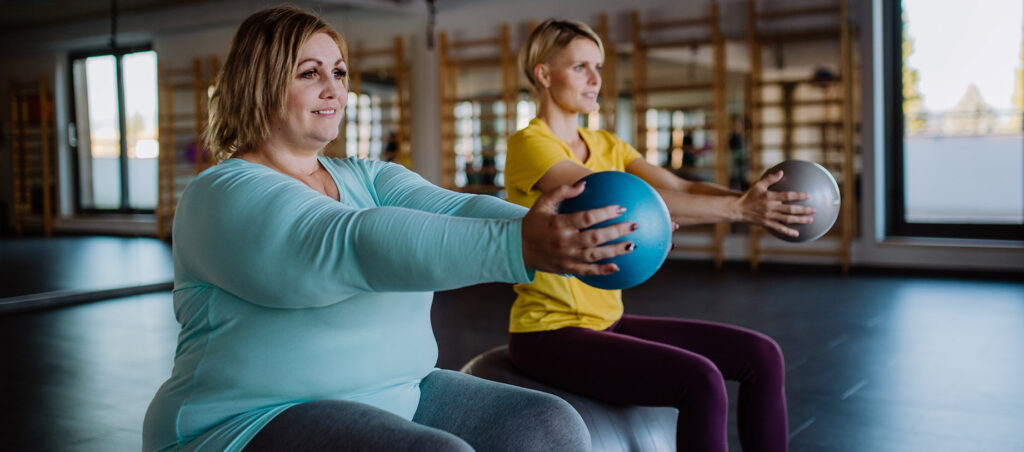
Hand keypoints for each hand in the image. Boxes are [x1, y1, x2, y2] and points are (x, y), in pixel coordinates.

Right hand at [521, 181, 635, 274]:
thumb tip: (584, 185)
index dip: (605, 213)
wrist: (518, 248)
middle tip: (634, 225)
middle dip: (617, 231)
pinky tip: (617, 267)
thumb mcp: (542, 203)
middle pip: (595, 237)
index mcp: (559, 224)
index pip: (586, 218)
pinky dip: (602, 270)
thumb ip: (562, 192)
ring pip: (595, 255)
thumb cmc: (534, 222)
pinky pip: (587, 271)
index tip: (621, 208)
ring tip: (632, 245)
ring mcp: (566, 257)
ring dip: (615, 251)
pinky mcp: (567, 269)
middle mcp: (564, 242)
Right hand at [737, 170, 814, 237]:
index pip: (787, 196)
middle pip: (791, 209)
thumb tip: (781, 172)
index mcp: (770, 197)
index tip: (808, 196)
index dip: (798, 196)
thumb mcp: (758, 184)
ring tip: (810, 220)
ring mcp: (769, 217)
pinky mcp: (767, 224)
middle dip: (804, 210)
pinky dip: (788, 231)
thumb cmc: (748, 195)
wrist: (737, 209)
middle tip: (814, 210)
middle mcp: (771, 207)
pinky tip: (797, 234)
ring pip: (788, 219)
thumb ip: (770, 178)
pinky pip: (779, 228)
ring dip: (800, 220)